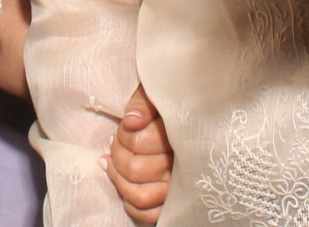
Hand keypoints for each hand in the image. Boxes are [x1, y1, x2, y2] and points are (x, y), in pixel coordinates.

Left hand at [108, 82, 172, 222]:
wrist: (196, 117)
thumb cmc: (169, 106)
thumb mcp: (157, 93)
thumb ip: (144, 104)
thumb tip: (131, 121)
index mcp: (180, 135)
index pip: (138, 141)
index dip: (123, 134)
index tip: (125, 126)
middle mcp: (182, 165)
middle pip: (135, 169)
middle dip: (118, 155)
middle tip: (116, 143)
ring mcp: (179, 188)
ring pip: (140, 196)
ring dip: (119, 180)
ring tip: (112, 163)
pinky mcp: (174, 204)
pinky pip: (149, 215)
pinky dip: (130, 203)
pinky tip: (122, 183)